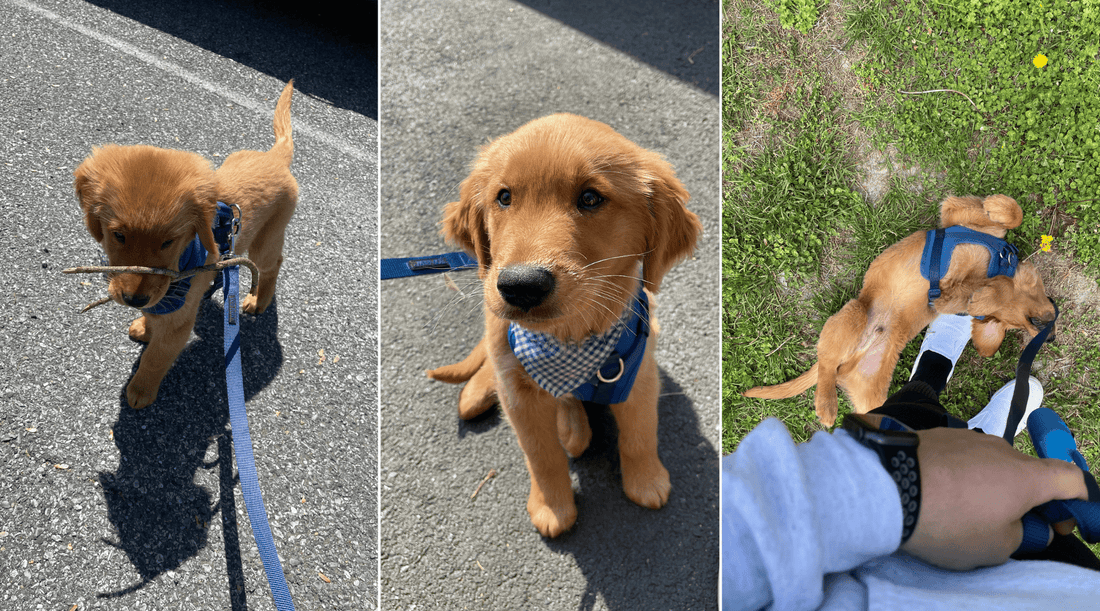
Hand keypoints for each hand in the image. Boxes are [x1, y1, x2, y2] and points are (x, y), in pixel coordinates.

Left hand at [900, 427, 1087, 569]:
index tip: (1060, 523)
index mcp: (1026, 476)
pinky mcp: (936, 435)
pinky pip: (959, 459)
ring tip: (957, 511)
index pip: (1071, 478)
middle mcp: (1001, 449)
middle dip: (1022, 501)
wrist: (885, 485)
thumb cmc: (947, 520)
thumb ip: (1020, 535)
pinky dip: (957, 477)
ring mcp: (967, 438)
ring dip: (985, 487)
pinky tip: (936, 494)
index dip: (1075, 502)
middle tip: (1001, 526)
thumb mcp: (995, 548)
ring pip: (990, 466)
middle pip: (1026, 474)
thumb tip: (1019, 523)